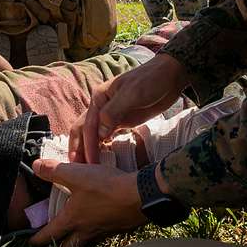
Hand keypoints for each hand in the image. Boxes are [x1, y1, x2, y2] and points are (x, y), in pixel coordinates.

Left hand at [29, 159, 146, 246]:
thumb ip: (54, 171)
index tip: (31, 242)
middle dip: (60, 246)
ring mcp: (104, 232)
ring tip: (77, 231)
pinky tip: (101, 221)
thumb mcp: (76, 174)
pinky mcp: (119, 228)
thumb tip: (35, 166)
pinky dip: (98, 232)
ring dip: (79, 240)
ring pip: (86, 242)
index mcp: (72, 220)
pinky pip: (103, 235)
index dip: (38, 239)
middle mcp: (86, 231)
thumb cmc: (106, 187)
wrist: (141, 196)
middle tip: (55, 240)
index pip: (50, 235)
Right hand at [69, 54, 187, 162]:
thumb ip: (113, 112)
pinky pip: (105, 136)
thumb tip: (99, 134)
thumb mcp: (132, 94)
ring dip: (87, 150)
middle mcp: (100, 106)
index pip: (88, 127)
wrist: (169, 76)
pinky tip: (99, 159)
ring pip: (92, 135)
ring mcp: (110, 114)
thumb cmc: (150, 81)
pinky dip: (99, 147)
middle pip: (83, 130)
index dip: (88, 147)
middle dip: (79, 150)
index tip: (90, 166)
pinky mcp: (121, 120)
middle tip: (77, 171)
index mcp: (99, 98)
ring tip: (86, 170)